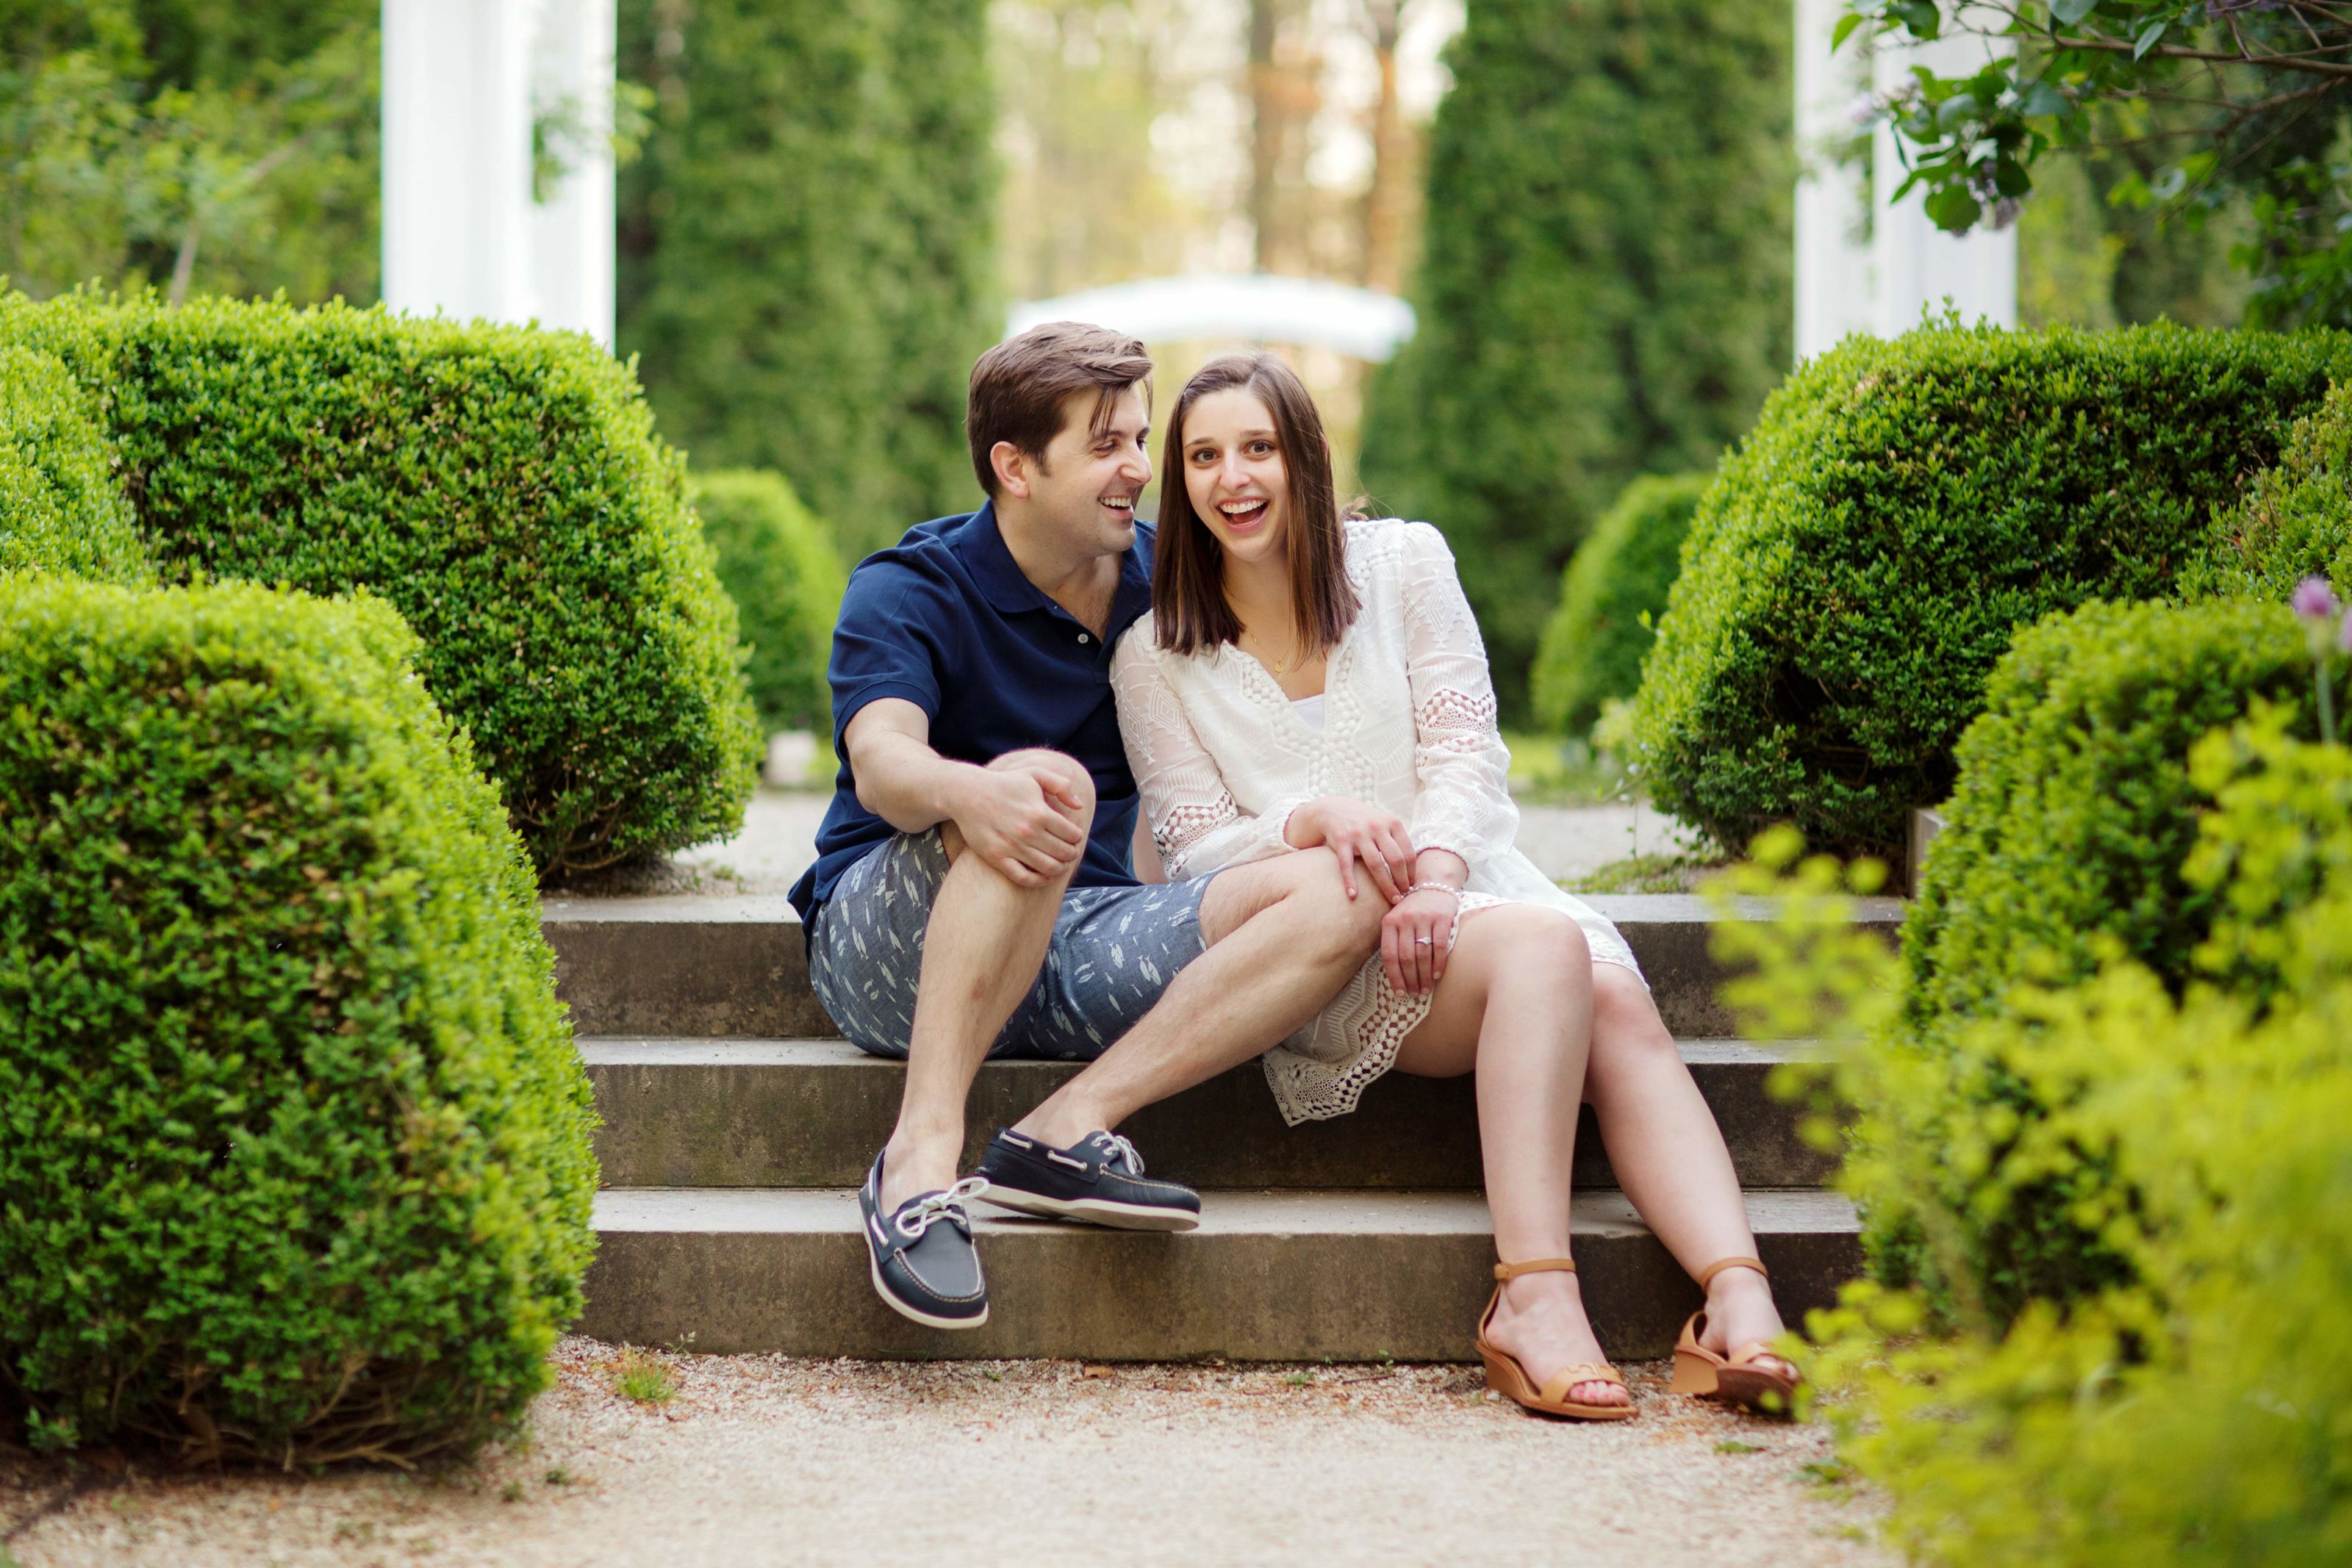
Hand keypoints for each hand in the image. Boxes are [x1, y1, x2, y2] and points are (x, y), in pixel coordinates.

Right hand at [950, 762, 1088, 887]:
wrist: (967, 794)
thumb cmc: (1004, 783)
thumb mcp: (1035, 774)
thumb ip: (1062, 785)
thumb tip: (1079, 805)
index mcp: (1040, 812)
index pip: (1072, 835)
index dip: (1077, 838)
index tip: (1074, 837)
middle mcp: (1028, 832)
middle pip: (1064, 853)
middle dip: (1072, 854)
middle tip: (1069, 852)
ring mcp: (1012, 847)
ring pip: (1049, 868)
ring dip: (1060, 868)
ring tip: (1060, 864)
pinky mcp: (997, 858)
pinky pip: (1024, 878)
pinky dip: (1040, 881)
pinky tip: (1045, 876)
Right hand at [1288, 797, 1415, 903]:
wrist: (1333, 809)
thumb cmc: (1364, 822)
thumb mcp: (1383, 823)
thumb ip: (1397, 839)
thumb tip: (1412, 867)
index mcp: (1392, 823)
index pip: (1408, 852)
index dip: (1412, 871)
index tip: (1411, 885)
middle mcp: (1377, 827)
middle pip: (1396, 860)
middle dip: (1402, 881)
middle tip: (1403, 895)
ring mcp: (1359, 834)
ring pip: (1375, 864)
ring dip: (1386, 885)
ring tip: (1392, 899)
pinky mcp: (1341, 840)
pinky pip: (1347, 865)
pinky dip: (1350, 881)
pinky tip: (1353, 896)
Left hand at [1381, 886, 1457, 994]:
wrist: (1433, 885)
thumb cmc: (1413, 910)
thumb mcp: (1397, 920)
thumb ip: (1393, 941)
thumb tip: (1394, 976)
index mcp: (1390, 921)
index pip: (1389, 955)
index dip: (1394, 977)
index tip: (1399, 992)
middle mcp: (1405, 919)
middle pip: (1406, 957)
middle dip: (1411, 980)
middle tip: (1415, 994)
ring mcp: (1424, 918)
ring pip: (1422, 954)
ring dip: (1424, 976)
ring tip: (1426, 988)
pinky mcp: (1442, 918)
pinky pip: (1440, 946)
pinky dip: (1438, 963)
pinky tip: (1437, 975)